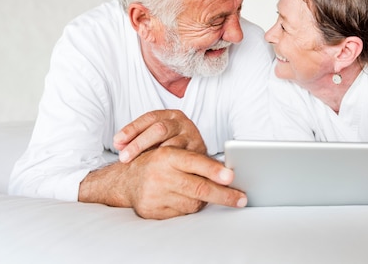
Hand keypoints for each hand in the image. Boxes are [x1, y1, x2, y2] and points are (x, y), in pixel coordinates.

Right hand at [79, 146, 246, 219]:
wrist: (126, 180)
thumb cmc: (158, 164)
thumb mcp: (173, 154)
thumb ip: (197, 160)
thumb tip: (228, 172)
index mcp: (167, 156)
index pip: (196, 163)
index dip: (214, 171)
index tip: (230, 177)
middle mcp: (160, 174)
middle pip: (199, 188)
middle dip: (224, 195)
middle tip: (241, 199)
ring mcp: (155, 194)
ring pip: (193, 203)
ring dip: (203, 200)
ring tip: (203, 193)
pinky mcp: (152, 210)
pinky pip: (181, 213)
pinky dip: (188, 207)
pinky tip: (184, 199)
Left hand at [114, 109, 205, 162]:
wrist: (194, 161)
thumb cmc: (170, 147)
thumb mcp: (155, 139)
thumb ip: (137, 139)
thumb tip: (118, 144)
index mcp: (170, 115)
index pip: (149, 118)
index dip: (132, 129)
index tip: (117, 142)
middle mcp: (183, 123)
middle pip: (159, 129)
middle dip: (138, 143)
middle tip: (123, 158)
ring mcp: (193, 136)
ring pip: (170, 145)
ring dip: (152, 157)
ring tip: (136, 167)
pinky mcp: (199, 151)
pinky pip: (181, 158)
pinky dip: (167, 165)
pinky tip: (155, 172)